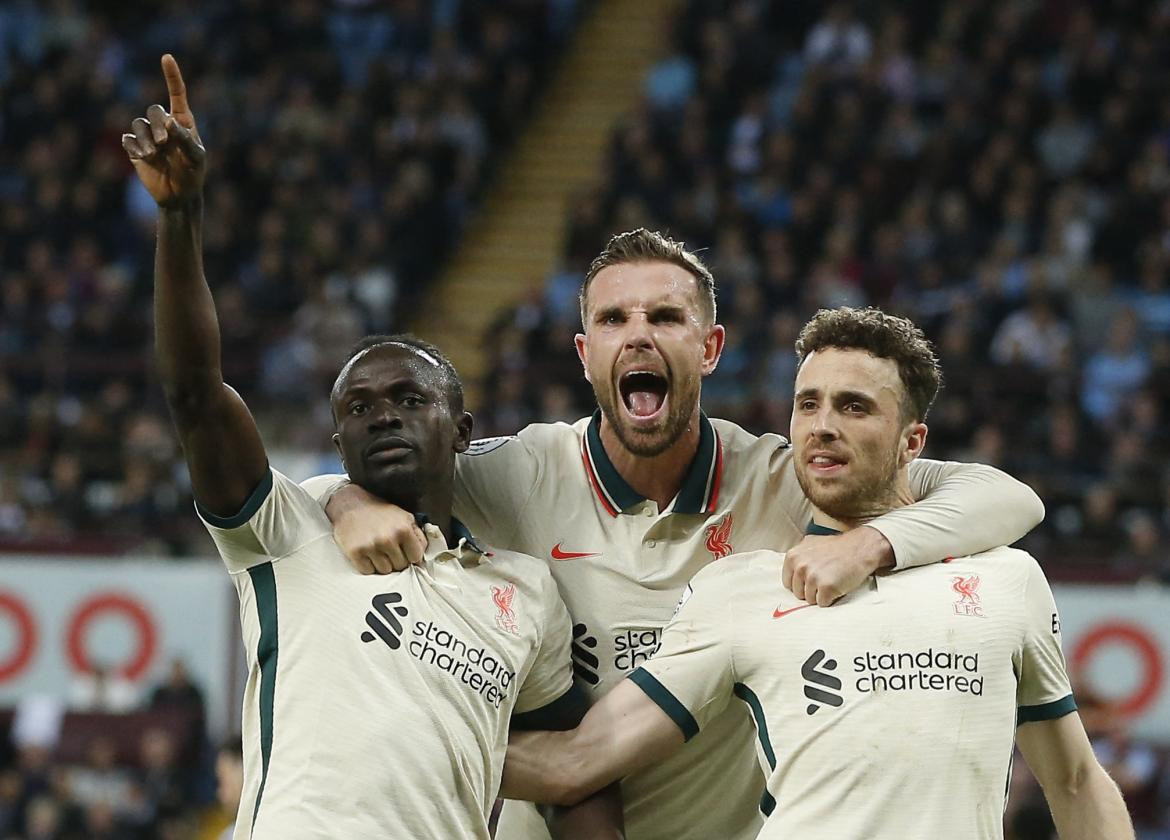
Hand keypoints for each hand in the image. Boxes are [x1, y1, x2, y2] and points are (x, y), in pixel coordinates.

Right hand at [122, 54, 205, 206]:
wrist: (179, 196)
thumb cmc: (193, 174)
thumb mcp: (196, 158)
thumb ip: (185, 139)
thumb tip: (168, 122)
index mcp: (182, 122)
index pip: (177, 94)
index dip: (171, 76)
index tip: (166, 57)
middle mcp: (163, 125)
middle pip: (153, 109)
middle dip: (157, 124)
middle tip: (164, 143)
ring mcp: (148, 136)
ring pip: (138, 124)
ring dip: (146, 139)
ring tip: (154, 155)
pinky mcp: (135, 149)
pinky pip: (127, 139)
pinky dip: (135, 147)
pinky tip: (144, 158)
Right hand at [327, 483, 426, 573]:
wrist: (350, 504)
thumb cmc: (379, 511)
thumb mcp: (404, 517)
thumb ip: (417, 535)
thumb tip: (423, 554)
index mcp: (403, 529)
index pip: (416, 557)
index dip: (411, 555)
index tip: (405, 551)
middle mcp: (388, 538)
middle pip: (400, 566)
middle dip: (397, 559)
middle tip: (389, 549)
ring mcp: (371, 547)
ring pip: (385, 571)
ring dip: (382, 564)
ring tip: (377, 550)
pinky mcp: (355, 553)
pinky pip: (368, 571)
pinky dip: (368, 566)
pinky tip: (367, 554)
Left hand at [782, 525, 893, 605]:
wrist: (860, 548)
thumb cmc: (838, 547)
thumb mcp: (811, 545)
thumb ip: (799, 558)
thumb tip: (791, 573)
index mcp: (793, 556)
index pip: (787, 583)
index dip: (800, 585)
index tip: (810, 581)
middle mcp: (800, 566)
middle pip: (798, 593)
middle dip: (810, 591)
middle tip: (824, 581)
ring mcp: (812, 577)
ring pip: (809, 600)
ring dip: (821, 595)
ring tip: (832, 582)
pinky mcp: (826, 587)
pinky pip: (822, 603)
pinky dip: (830, 599)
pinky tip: (837, 587)